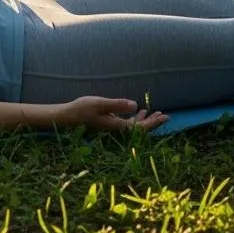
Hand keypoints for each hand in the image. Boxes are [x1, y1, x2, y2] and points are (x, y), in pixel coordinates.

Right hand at [54, 96, 169, 132]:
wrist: (68, 116)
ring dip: (145, 120)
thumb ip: (117, 104)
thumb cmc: (82, 108)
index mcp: (118, 126)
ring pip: (135, 125)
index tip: (165, 116)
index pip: (141, 127)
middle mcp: (118, 129)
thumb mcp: (100, 103)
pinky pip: (128, 122)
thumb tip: (135, 105)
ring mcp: (114, 126)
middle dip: (153, 122)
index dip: (154, 122)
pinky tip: (138, 110)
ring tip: (156, 113)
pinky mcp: (110, 122)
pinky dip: (135, 117)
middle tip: (165, 115)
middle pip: (140, 128)